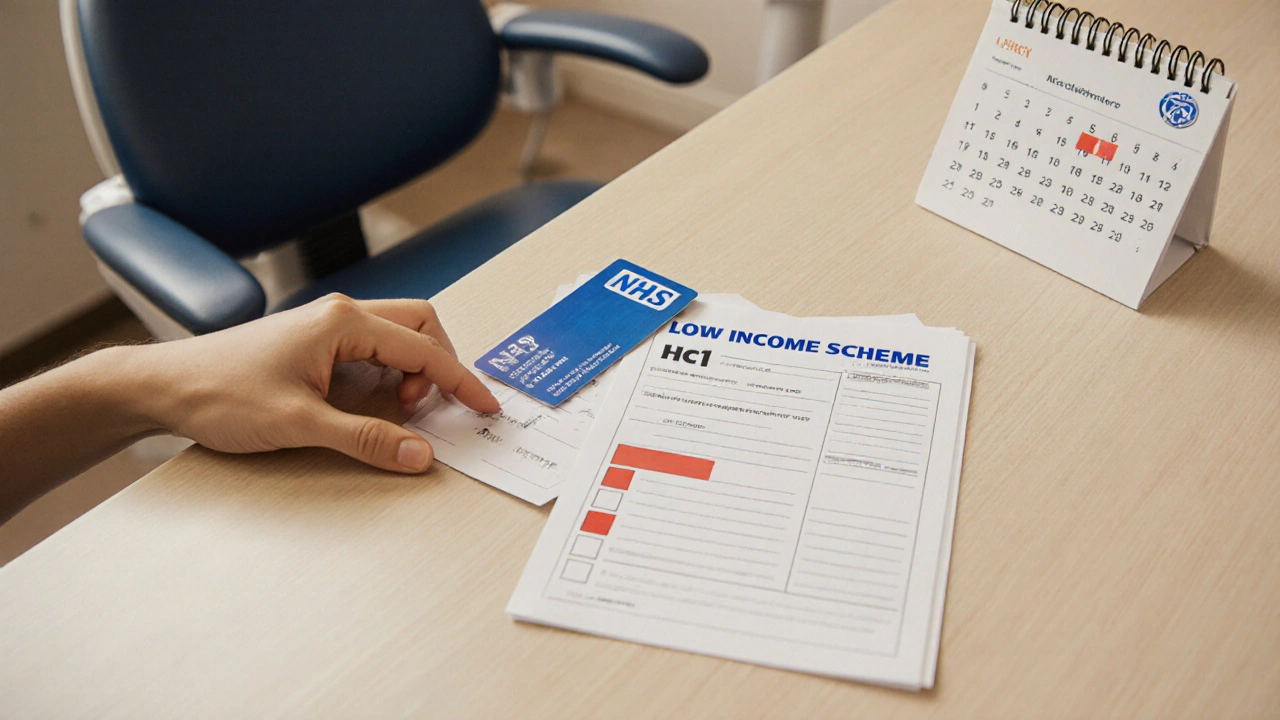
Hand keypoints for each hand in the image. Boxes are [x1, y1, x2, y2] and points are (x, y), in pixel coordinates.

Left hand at [135, 294, 498, 472]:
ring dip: (413, 372)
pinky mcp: (315, 343)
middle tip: (436, 411)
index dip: (460, 381)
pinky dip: (390, 375)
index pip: (423, 349)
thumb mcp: (298, 424)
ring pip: (398, 337)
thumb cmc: (220, 395)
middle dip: (440, 367)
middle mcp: (340, 315)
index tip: (487, 407)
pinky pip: (373, 351)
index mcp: (343, 322)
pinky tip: (377, 406)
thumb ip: (366, 439)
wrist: (162, 387)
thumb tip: (422, 454)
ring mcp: (327, 326)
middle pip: (419, 326)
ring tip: (400, 414)